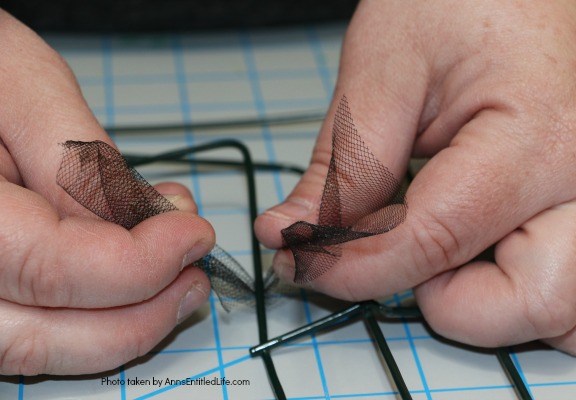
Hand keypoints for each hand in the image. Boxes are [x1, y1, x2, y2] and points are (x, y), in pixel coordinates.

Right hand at [0, 10, 214, 374]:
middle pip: (40, 333)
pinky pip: (23, 323)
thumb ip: (81, 159)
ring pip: (31, 344)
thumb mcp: (20, 84)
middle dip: (138, 313)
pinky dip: (83, 312)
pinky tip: (125, 272)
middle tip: (194, 274)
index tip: (195, 233)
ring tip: (174, 280)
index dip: (139, 262)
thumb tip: (148, 220)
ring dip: (117, 324)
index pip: (51, 268)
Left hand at [255, 0, 575, 355]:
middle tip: (397, 250)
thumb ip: (344, 164)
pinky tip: (492, 255)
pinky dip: (534, 295)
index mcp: (542, 137)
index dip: (355, 265)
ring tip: (451, 252)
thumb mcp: (388, 64)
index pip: (436, 240)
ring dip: (497, 308)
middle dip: (446, 302)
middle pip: (534, 305)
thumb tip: (291, 232)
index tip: (305, 260)